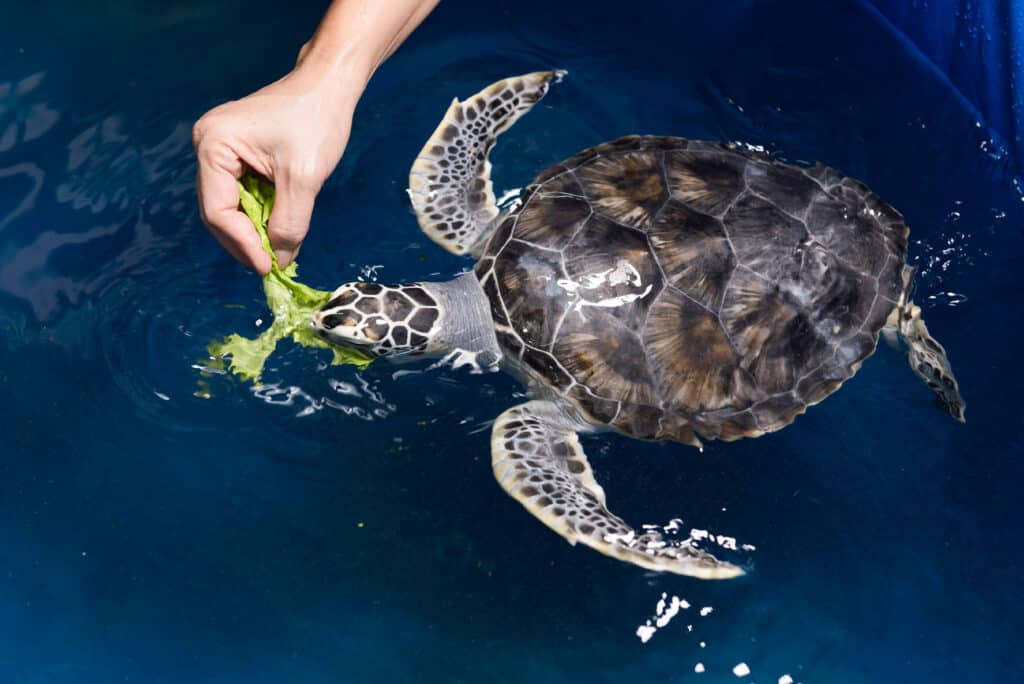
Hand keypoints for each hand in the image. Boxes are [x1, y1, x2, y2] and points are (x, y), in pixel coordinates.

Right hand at [192, 64, 359, 273]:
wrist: (328, 84)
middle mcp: (207, 145)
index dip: (243, 245)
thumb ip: (289, 223)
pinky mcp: (236, 153)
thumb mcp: (304, 178)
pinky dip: (259, 214)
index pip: (218, 211)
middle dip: (245, 241)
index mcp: (213, 145)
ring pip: (230, 206)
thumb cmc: (317, 120)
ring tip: (276, 252)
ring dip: (253, 231)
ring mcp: (220, 149)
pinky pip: (241, 194)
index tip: (268, 268)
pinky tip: (276, 229)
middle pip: (219, 211)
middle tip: (271, 266)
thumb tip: (279, 260)